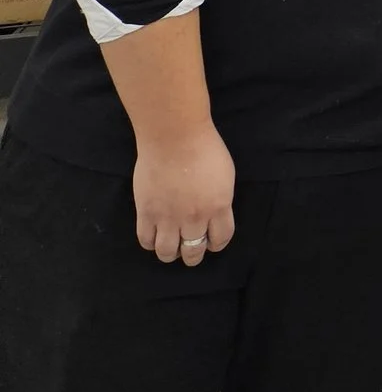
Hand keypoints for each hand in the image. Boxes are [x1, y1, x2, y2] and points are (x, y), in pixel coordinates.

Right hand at [132, 124, 235, 265]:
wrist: (174, 137)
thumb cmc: (204, 148)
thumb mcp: (225, 175)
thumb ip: (219, 199)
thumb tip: (213, 214)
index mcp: (218, 207)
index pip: (221, 239)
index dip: (216, 244)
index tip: (212, 242)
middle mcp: (194, 218)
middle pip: (194, 251)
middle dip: (194, 255)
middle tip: (191, 250)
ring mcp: (168, 217)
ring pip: (167, 253)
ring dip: (171, 254)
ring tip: (171, 248)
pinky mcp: (146, 213)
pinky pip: (146, 241)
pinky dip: (151, 243)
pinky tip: (155, 236)